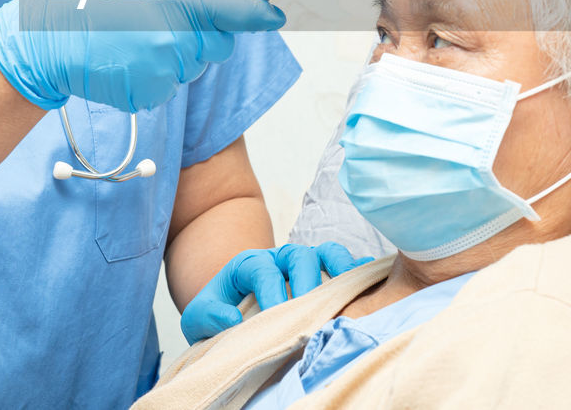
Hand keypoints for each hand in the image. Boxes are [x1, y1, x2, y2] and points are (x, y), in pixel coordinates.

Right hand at [0, 0, 285, 112]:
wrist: (44, 41)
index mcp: (176, 3)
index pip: (235, 12)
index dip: (260, 13)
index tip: (275, 14)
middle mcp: (174, 43)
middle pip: (219, 44)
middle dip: (204, 31)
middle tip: (167, 14)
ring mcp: (161, 74)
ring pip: (193, 65)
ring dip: (178, 51)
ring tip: (137, 34)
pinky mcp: (148, 97)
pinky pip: (170, 84)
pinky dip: (157, 72)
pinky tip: (129, 55)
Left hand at [180, 242, 372, 342]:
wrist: (227, 312)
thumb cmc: (216, 315)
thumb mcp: (198, 317)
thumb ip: (208, 316)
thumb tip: (232, 318)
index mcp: (248, 264)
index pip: (262, 268)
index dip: (271, 289)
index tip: (276, 314)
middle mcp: (279, 259)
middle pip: (298, 255)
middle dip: (307, 282)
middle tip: (311, 309)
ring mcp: (305, 265)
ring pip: (326, 252)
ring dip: (339, 268)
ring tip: (348, 291)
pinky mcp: (324, 275)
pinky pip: (345, 264)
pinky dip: (359, 271)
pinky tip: (371, 285)